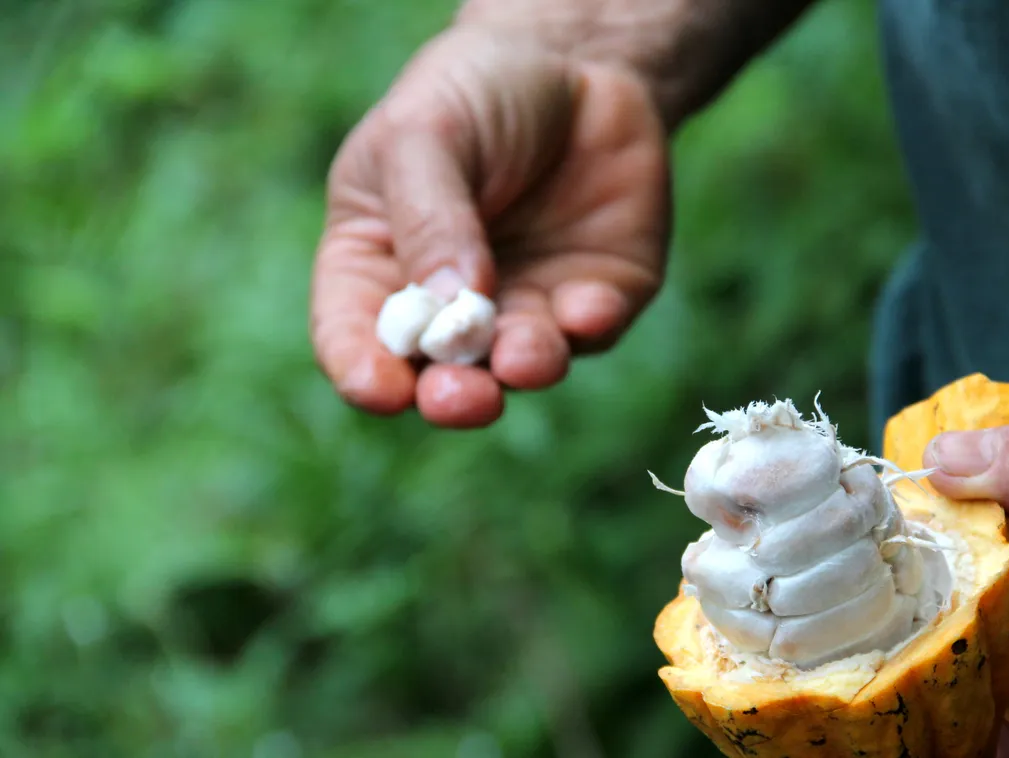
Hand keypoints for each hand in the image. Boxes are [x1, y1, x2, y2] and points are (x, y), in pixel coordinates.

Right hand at [310, 26, 668, 426]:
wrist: (581, 59)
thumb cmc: (476, 91)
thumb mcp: (427, 134)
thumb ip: (429, 214)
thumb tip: (451, 299)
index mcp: (378, 265)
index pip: (355, 336)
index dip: (363, 369)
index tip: (381, 387)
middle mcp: (449, 305)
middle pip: (440, 375)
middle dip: (452, 395)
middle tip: (460, 398)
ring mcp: (525, 306)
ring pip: (520, 367)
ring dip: (522, 368)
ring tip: (523, 354)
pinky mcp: (595, 298)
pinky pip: (593, 331)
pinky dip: (590, 326)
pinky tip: (587, 306)